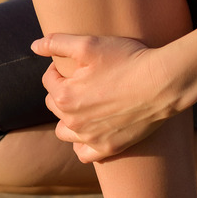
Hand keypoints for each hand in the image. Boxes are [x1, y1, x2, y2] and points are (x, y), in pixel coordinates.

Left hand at [33, 34, 177, 162]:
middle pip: (54, 106)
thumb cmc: (128, 60)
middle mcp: (72, 121)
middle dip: (65, 92)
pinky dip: (83, 145)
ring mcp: (90, 138)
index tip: (80, 64)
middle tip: (87, 82)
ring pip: (65, 132)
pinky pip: (83, 154)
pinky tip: (93, 131)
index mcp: (64, 95)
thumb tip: (34, 46)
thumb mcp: (89, 44)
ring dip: (69, 120)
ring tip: (87, 107)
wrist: (163, 83)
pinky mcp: (108, 148)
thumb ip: (57, 43)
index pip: (49, 80)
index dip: (61, 68)